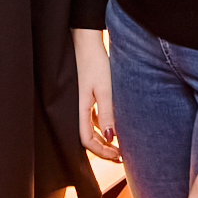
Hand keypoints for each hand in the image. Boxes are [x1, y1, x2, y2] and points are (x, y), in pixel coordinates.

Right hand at [72, 29, 118, 161]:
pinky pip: (91, 117)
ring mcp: (81, 102)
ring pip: (90, 128)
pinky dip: (101, 125)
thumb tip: (110, 138)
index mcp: (80, 109)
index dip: (101, 151)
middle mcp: (78, 108)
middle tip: (120, 156)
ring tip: (119, 144)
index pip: (87, 140)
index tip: (117, 155)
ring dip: (103, 138)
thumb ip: (107, 113)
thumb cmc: (95, 63)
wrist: (86, 41)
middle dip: (103, 149)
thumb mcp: (104, 89)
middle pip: (88, 137)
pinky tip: (112, 125)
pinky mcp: (85, 95)